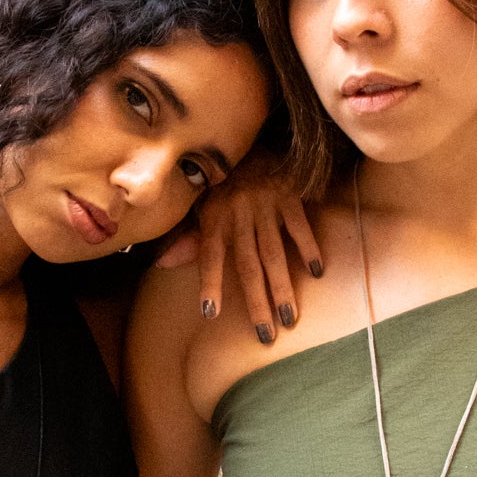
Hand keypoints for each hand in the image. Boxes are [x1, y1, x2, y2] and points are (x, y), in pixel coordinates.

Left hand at [157, 149, 322, 342]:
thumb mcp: (200, 204)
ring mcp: (265, 206)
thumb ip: (187, 237)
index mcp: (215, 218)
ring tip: (290, 318)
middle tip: (265, 335)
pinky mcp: (289, 196)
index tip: (210, 312)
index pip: (210, 255)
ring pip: (274, 253)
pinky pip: (299, 225)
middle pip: (248, 265)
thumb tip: (161, 264)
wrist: (255, 141)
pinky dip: (308, 247)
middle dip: (256, 302)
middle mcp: (238, 214)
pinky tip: (315, 272)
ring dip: (282, 287)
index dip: (210, 282)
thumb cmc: (225, 181)